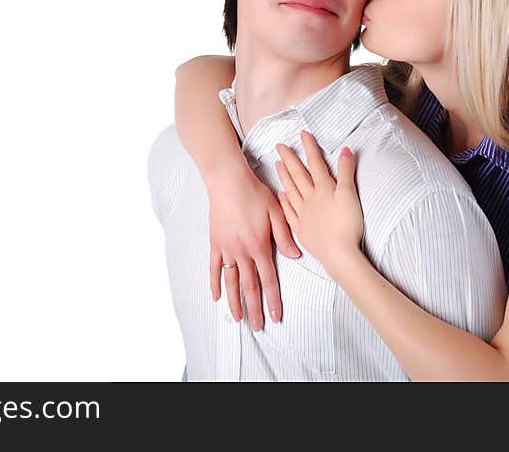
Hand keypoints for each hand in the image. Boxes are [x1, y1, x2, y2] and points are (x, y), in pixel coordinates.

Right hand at [207, 159, 300, 330]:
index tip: (275, 317)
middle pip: (249, 287)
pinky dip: (214, 283)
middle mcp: (242, 252)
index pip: (268, 280)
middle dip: (254, 309)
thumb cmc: (254, 193)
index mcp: (259, 246)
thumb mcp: (277, 212)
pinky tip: (216, 296)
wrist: (228, 181)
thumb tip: (295, 256)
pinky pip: (213, 268)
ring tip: (237, 319)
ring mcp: (227, 249)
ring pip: (231, 282)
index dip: (272, 301)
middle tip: (258, 326)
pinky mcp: (215, 243)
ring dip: (234, 302)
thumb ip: (285, 236)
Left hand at [275, 130, 364, 279]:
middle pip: (298, 175)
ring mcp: (304, 214)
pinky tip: (280, 195)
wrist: (338, 254)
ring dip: (284, 176)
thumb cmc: (347, 225)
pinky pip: (289, 212)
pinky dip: (284, 201)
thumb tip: (346, 150)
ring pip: (291, 190)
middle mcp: (310, 199)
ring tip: (277, 164)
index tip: (302, 134)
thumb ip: (346, 172)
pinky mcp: (302, 229)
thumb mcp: (350, 194)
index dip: (309, 148)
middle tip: (279, 146)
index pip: (315, 163)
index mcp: (323, 189)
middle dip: (289, 159)